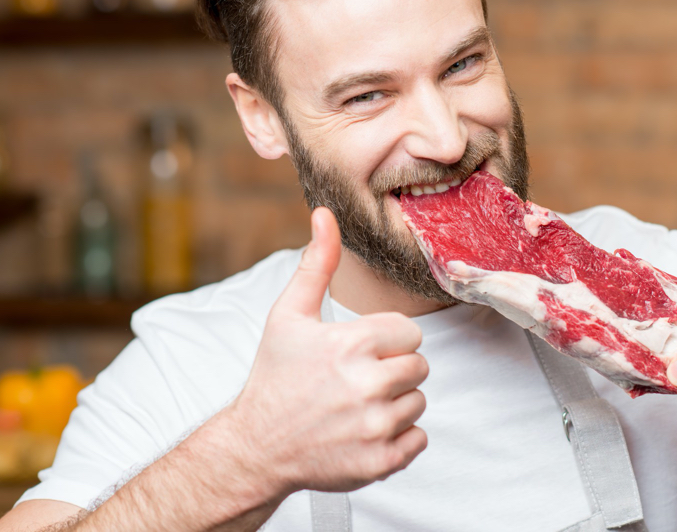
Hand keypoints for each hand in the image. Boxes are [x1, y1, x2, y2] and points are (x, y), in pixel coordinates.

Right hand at [227, 207, 428, 495]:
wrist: (256, 447)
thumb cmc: (275, 377)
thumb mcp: (288, 315)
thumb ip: (316, 264)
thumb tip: (324, 214)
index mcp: (351, 344)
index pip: (410, 333)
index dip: (387, 340)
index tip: (359, 351)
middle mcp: (367, 384)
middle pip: (420, 366)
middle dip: (394, 370)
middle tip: (358, 379)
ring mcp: (374, 426)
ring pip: (419, 402)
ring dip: (395, 403)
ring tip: (357, 405)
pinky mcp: (380, 462)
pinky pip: (419, 440)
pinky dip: (398, 438)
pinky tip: (364, 431)